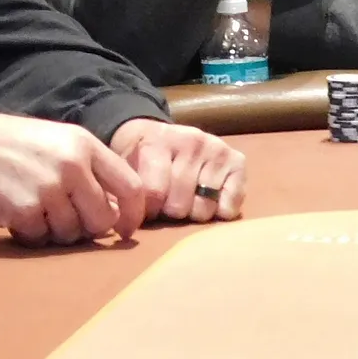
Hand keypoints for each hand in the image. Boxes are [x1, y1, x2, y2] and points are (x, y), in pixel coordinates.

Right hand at [0, 105, 146, 245]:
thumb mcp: (56, 141)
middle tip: (66, 220)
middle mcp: (72, 166)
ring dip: (56, 231)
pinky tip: (16, 214)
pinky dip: (31, 235)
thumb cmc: (9, 144)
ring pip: (72, 234)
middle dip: (88, 228)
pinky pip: (42, 239)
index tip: (124, 230)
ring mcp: (48, 189)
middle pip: (102, 219)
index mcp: (84, 144)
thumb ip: (87, 169)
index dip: (133, 215)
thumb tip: (115, 211)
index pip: (131, 187)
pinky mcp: (23, 211)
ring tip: (34, 209)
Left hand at [109, 118, 247, 222]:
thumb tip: (124, 226)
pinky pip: (230, 205)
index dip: (145, 212)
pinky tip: (208, 200)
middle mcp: (191, 141)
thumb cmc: (138, 158)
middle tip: (164, 203)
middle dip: (169, 212)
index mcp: (157, 142)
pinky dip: (220, 210)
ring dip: (192, 212)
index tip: (141, 212)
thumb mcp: (123, 168)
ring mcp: (216, 149)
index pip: (153, 192)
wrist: (157, 132)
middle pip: (180, 205)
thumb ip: (121, 193)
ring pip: (204, 209)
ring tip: (184, 200)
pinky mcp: (236, 160)